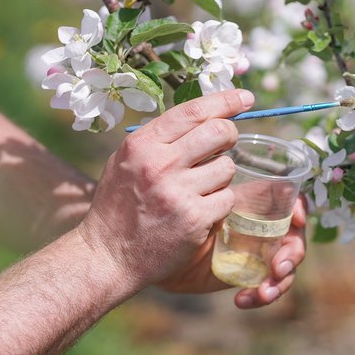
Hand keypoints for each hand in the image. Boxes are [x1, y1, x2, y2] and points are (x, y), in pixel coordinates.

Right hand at [77, 89, 253, 294]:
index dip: (225, 100)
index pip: (193, 111)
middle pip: (220, 132)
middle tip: (225, 145)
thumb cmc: (119, 206)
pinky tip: (201, 211)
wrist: (109, 256)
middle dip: (230, 135)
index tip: (245, 98)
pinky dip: (220, 204)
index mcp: (142, 144)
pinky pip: (227, 199)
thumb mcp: (126, 162)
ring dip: (221, 176)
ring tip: (200, 189)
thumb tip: (204, 117)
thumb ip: (160, 139)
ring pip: (227, 167)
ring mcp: (178, 193)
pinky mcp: (195, 219)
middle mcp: (160, 164)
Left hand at [158, 194, 306, 308]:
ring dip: (281, 280)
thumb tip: (234, 183)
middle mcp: (260, 227)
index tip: (297, 219)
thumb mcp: (196, 202)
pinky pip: (268, 288)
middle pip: (294, 236)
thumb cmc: (174, 218)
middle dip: (293, 253)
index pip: (289, 201)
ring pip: (286, 265)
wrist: (156, 252)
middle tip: (279, 268)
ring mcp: (257, 254)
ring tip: (264, 292)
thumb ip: (217, 193)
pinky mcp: (249, 277)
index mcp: (253, 204)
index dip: (299, 208)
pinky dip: (262, 295)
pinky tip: (243, 300)